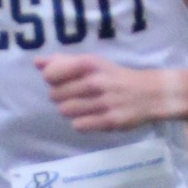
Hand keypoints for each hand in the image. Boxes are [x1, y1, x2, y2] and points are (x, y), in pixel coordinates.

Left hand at [36, 55, 180, 131]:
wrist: (150, 93)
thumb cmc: (115, 77)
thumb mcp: (93, 63)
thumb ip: (64, 62)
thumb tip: (37, 63)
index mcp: (90, 64)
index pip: (51, 75)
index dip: (52, 80)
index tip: (62, 81)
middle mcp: (96, 82)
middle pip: (55, 95)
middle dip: (61, 96)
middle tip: (76, 95)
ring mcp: (103, 102)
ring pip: (65, 111)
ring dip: (70, 110)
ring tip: (83, 106)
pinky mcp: (110, 121)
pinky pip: (79, 125)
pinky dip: (81, 123)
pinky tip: (91, 116)